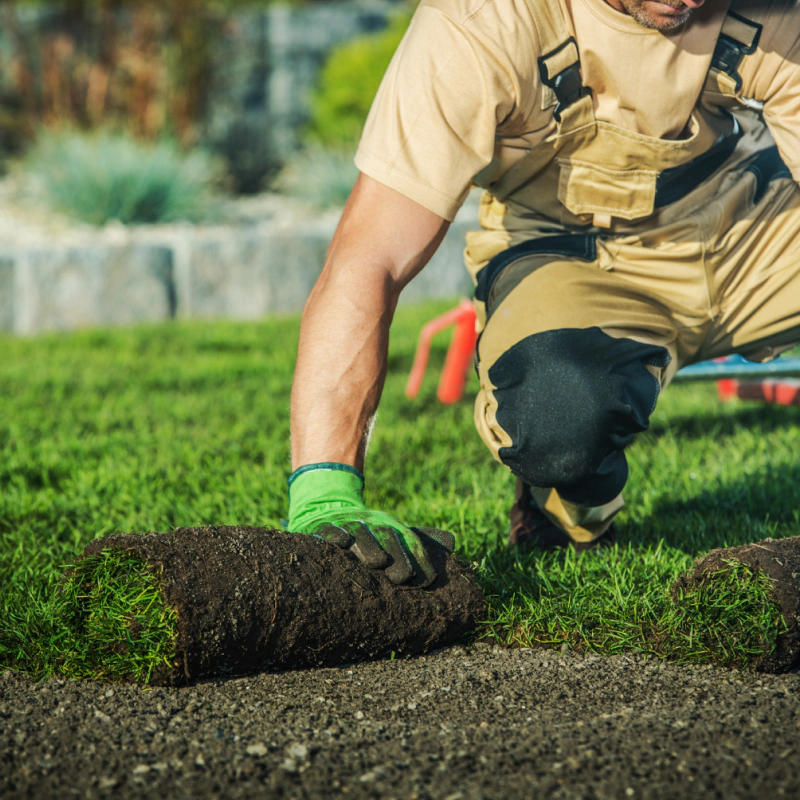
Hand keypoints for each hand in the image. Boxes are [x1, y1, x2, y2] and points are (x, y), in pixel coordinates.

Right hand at [287, 464, 453, 586]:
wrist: (329, 509)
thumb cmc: (369, 530)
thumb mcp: (394, 531)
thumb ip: (421, 539)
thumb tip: (453, 542)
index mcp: (391, 526)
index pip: (409, 542)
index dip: (418, 560)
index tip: (426, 581)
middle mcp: (372, 523)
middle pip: (386, 537)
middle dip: (396, 556)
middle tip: (401, 578)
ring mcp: (347, 524)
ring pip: (360, 533)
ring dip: (368, 546)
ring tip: (377, 562)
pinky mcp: (323, 527)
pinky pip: (328, 529)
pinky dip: (335, 535)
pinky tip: (341, 543)